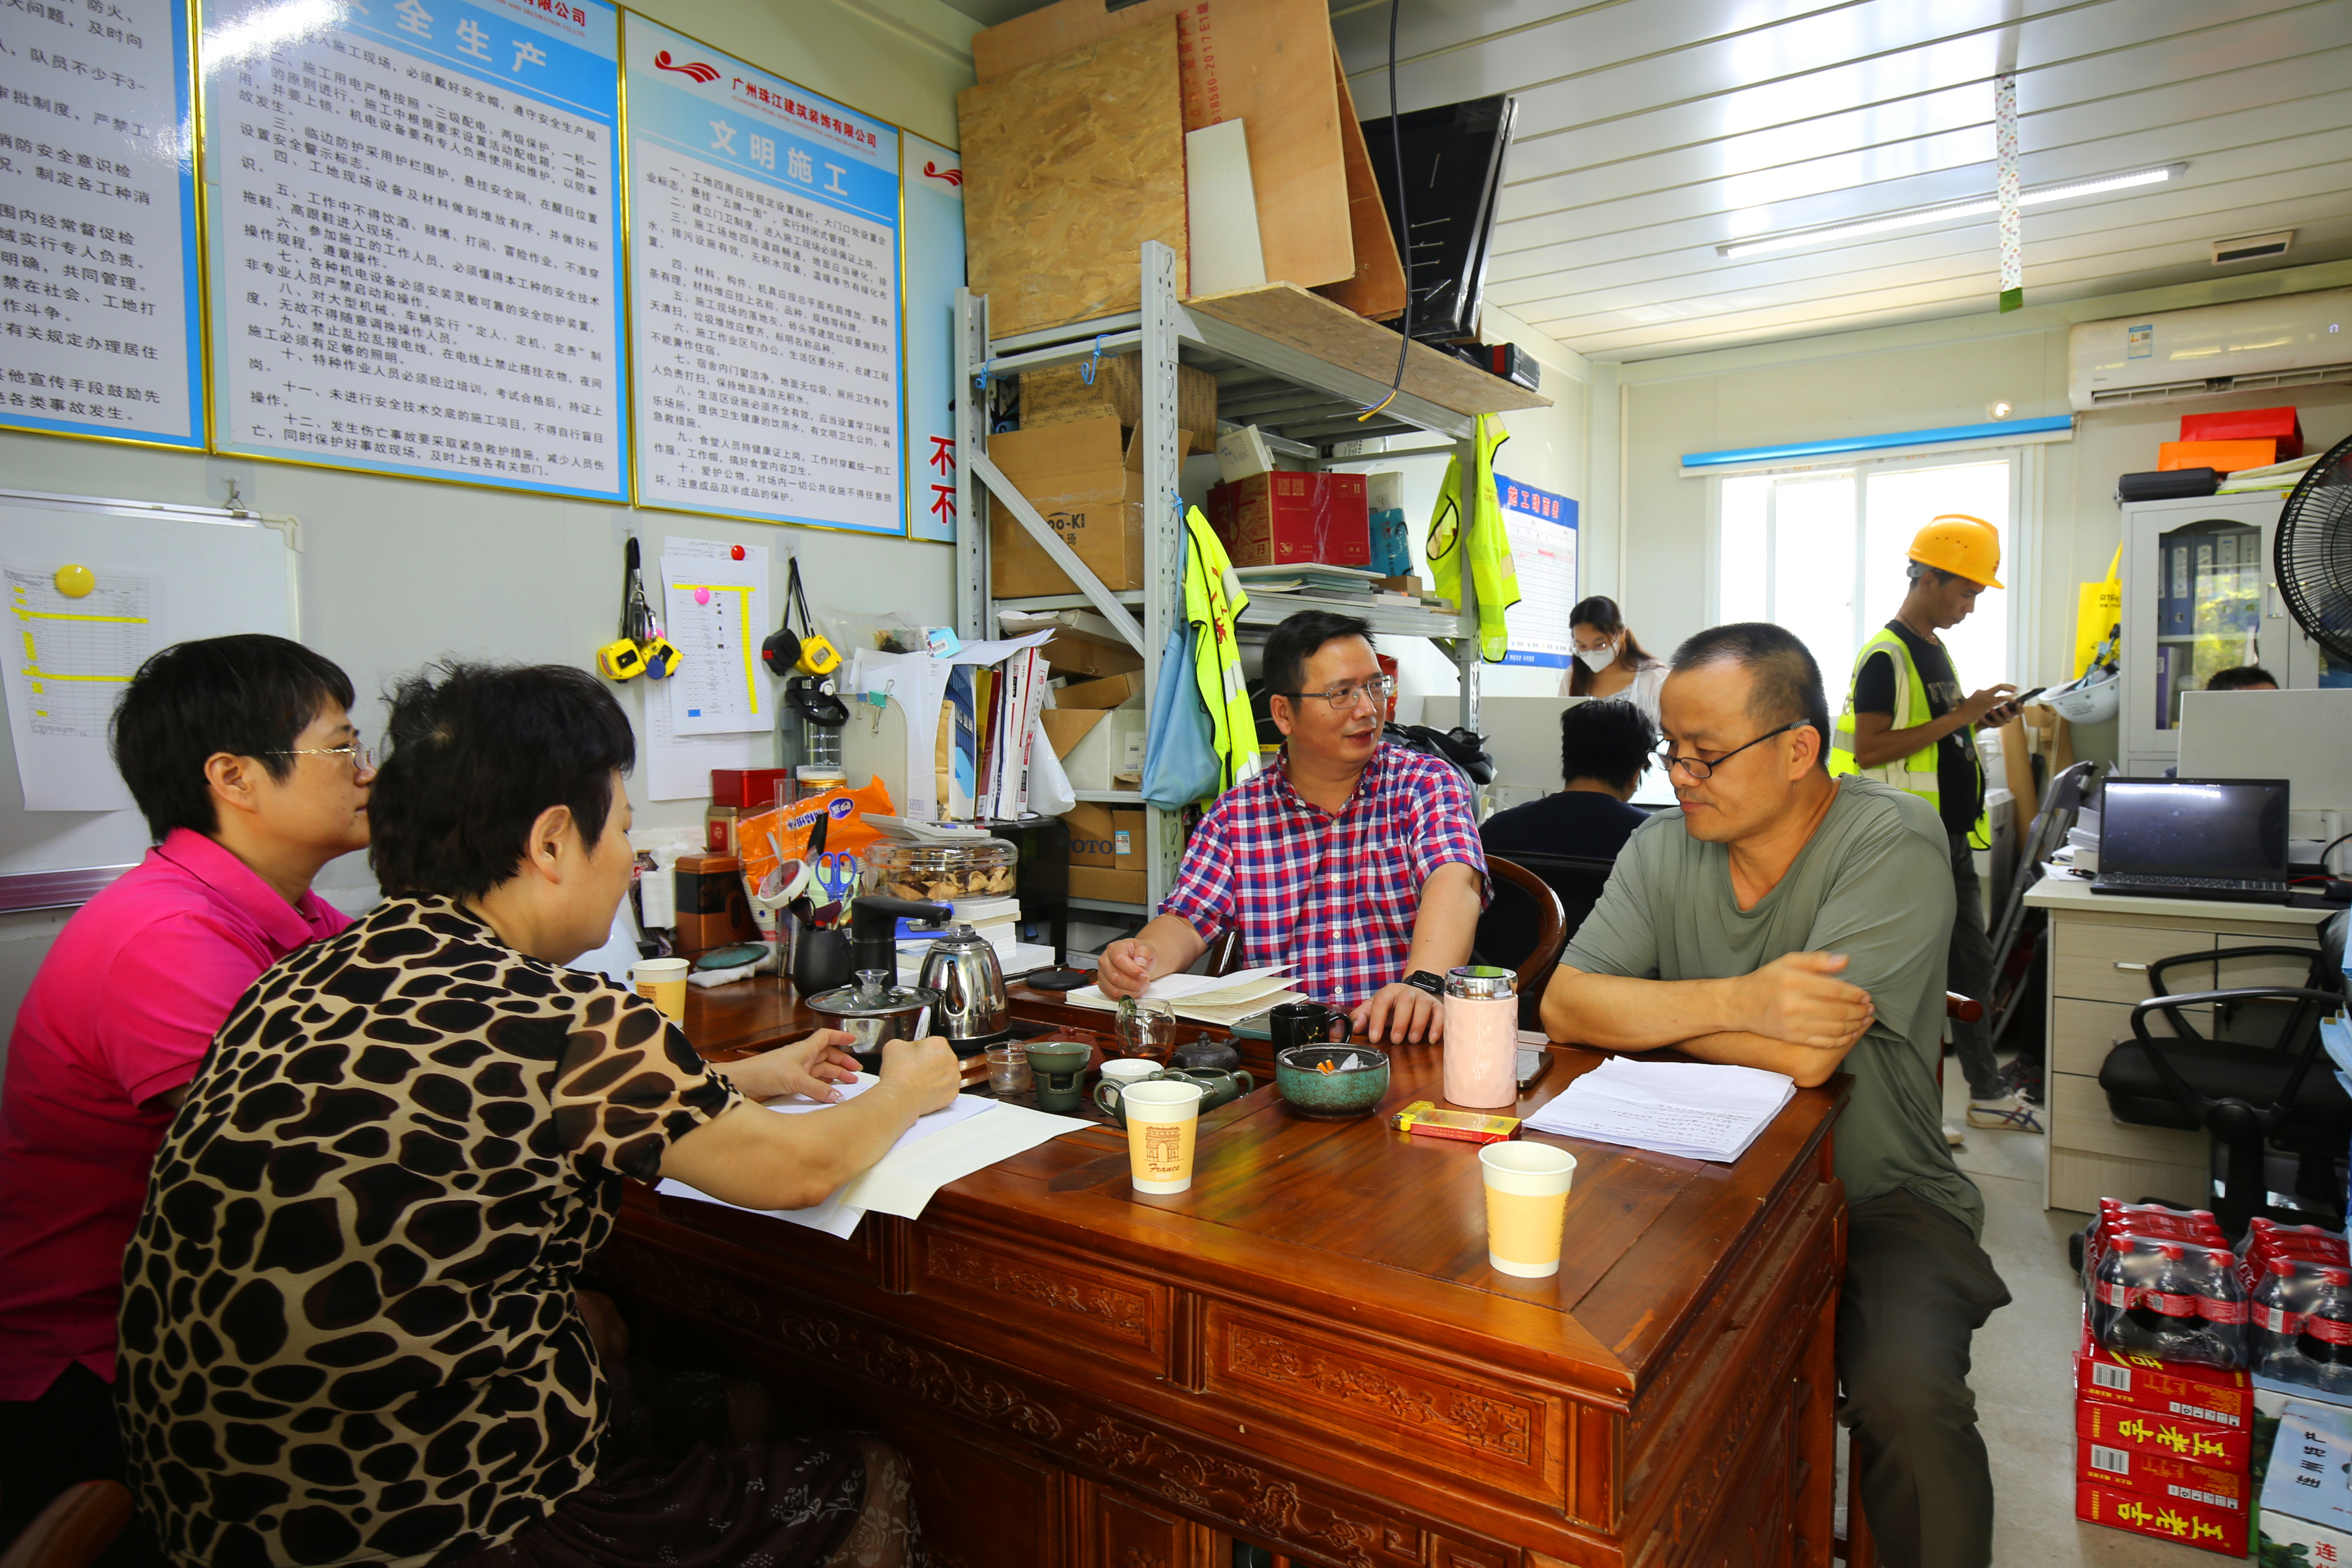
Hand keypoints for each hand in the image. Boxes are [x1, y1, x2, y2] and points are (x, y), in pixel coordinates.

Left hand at [731, 1029, 861, 1102]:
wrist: (744, 1083)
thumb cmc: (765, 1071)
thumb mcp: (796, 1080)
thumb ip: (818, 1089)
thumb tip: (837, 1097)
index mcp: (805, 1049)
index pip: (827, 1037)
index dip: (840, 1037)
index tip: (854, 1040)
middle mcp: (802, 1058)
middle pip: (827, 1056)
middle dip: (842, 1063)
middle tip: (856, 1072)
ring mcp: (797, 1070)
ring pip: (821, 1071)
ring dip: (834, 1076)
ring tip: (847, 1084)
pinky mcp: (791, 1082)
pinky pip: (812, 1083)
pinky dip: (822, 1087)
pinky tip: (829, 1091)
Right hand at [878, 1034, 962, 1115]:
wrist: (899, 1097)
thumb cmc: (898, 1073)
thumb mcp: (895, 1045)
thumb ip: (907, 1044)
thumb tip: (908, 1048)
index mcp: (939, 1044)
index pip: (933, 1042)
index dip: (922, 1049)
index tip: (916, 1055)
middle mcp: (951, 1060)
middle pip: (942, 1057)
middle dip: (932, 1062)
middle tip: (917, 1068)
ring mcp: (953, 1077)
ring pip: (946, 1073)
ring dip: (937, 1075)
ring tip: (920, 1080)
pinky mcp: (952, 1093)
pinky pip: (947, 1088)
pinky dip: (939, 1089)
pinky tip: (926, 1089)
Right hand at [1095, 939, 1156, 998]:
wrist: (1137, 961)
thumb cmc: (1139, 955)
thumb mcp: (1146, 948)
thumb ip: (1144, 952)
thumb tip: (1140, 961)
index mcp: (1114, 948)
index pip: (1119, 960)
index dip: (1132, 971)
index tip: (1144, 975)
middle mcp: (1105, 961)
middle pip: (1115, 977)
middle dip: (1134, 984)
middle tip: (1145, 981)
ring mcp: (1103, 974)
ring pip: (1114, 989)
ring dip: (1131, 992)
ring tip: (1141, 986)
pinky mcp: (1104, 986)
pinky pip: (1113, 996)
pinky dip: (1126, 996)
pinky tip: (1134, 991)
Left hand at [1351, 981, 1443, 1045]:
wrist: (1415, 995)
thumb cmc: (1392, 1006)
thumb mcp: (1375, 1008)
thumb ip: (1361, 1016)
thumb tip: (1353, 1027)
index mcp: (1389, 991)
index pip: (1381, 1002)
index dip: (1377, 1020)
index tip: (1374, 1038)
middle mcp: (1407, 991)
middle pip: (1405, 1001)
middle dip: (1400, 1021)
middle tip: (1396, 1039)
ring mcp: (1424, 997)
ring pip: (1423, 1005)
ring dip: (1418, 1024)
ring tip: (1412, 1040)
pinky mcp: (1437, 1006)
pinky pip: (1440, 1013)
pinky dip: (1437, 1026)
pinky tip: (1431, 1039)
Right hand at [1740, 952, 1873, 1049]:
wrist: (1741, 1004)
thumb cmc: (1768, 979)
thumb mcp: (1789, 961)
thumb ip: (1818, 960)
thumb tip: (1845, 961)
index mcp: (1794, 982)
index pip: (1835, 990)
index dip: (1855, 994)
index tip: (1866, 995)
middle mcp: (1794, 1004)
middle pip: (1838, 1011)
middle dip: (1859, 1011)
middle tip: (1870, 1009)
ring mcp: (1794, 1024)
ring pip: (1835, 1028)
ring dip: (1855, 1025)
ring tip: (1864, 1020)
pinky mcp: (1793, 1037)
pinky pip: (1824, 1042)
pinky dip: (1842, 1039)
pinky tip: (1850, 1034)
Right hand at [1956, 683, 2017, 726]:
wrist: (1960, 715)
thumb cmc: (1964, 712)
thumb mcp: (1972, 703)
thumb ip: (1979, 701)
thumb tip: (1984, 703)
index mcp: (1979, 692)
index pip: (1993, 689)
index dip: (2002, 688)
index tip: (2007, 689)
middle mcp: (1983, 692)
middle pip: (1999, 686)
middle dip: (2008, 686)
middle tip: (2016, 688)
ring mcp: (1986, 696)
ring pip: (2001, 689)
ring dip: (2010, 690)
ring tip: (2016, 694)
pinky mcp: (1989, 703)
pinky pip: (2001, 698)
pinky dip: (2008, 698)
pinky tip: (2013, 701)